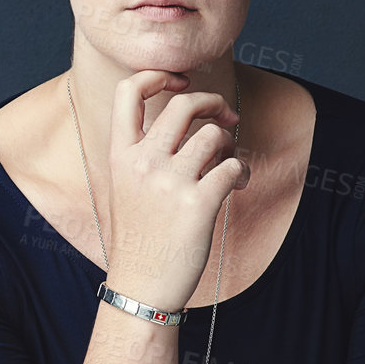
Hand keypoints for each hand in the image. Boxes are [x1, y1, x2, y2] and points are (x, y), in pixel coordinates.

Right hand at [102, 69, 249, 311]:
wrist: (141, 288)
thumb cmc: (139, 238)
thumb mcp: (125, 188)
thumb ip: (143, 153)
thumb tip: (184, 121)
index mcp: (120, 156)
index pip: (129, 91)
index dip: (158, 75)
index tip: (180, 83)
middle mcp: (142, 163)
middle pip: (183, 105)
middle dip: (212, 102)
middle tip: (225, 117)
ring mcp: (170, 183)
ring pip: (213, 135)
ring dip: (231, 144)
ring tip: (230, 163)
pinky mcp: (198, 204)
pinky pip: (233, 167)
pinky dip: (244, 172)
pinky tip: (240, 185)